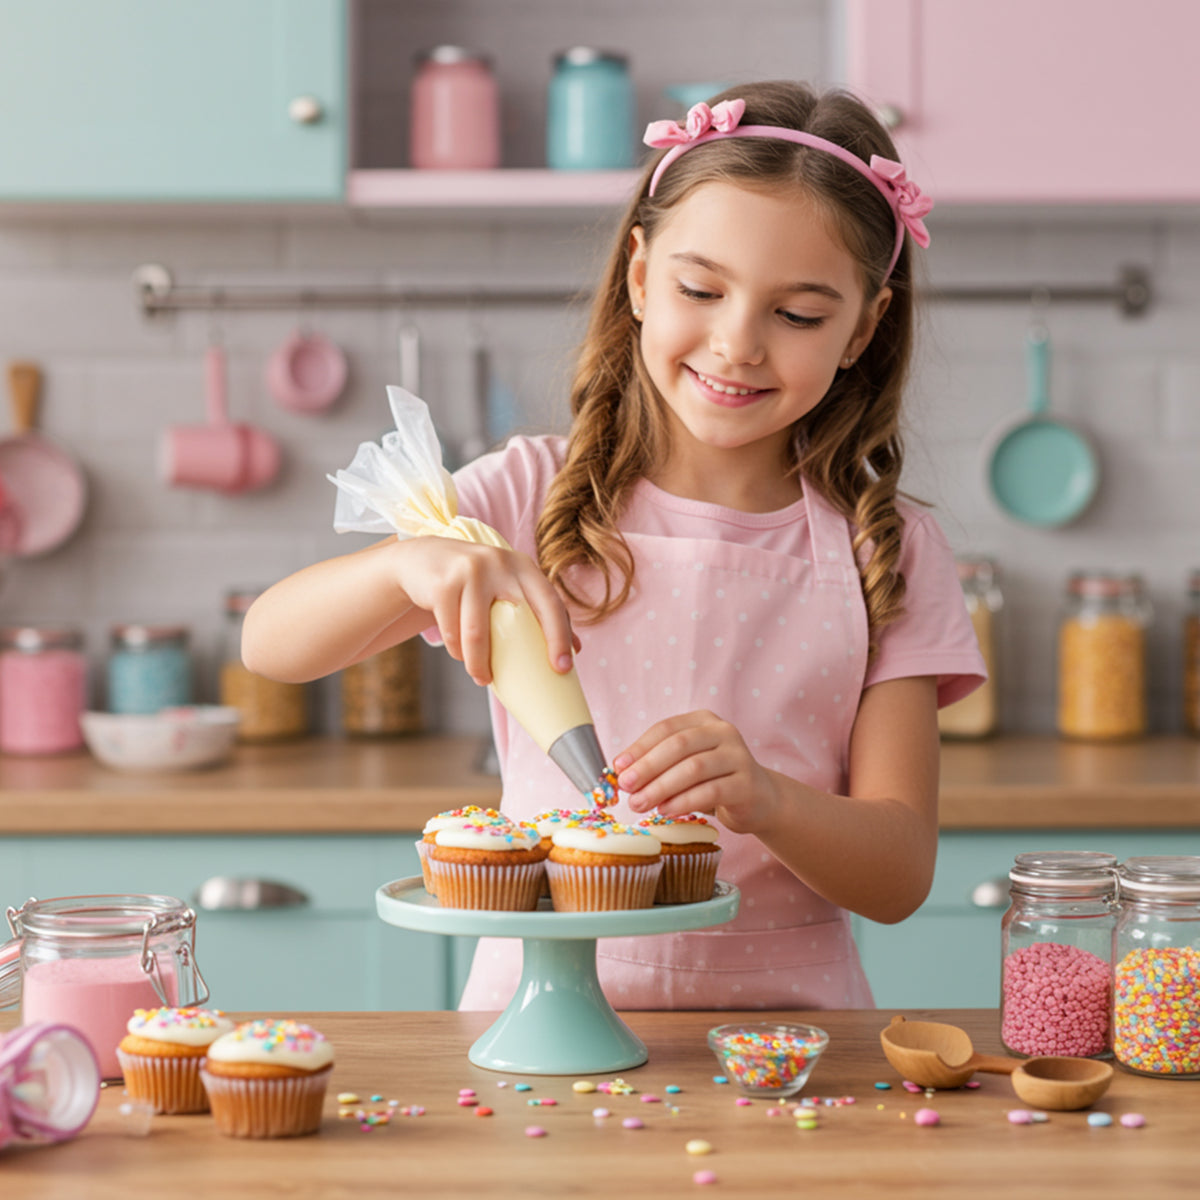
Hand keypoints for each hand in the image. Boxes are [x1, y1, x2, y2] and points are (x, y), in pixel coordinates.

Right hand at [391, 536, 577, 686]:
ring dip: (478, 663)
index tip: (564, 666)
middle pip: (518, 616)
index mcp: (523, 567)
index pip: (551, 602)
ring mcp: (470, 570)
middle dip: (523, 655)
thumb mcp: (507, 585)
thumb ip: (538, 609)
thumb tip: (577, 648)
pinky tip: (459, 653)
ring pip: (476, 633)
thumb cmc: (474, 582)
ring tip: (481, 677)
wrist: (423, 559)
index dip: (561, 635)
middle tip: (527, 683)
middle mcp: (500, 563)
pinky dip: (456, 650)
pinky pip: (452, 632)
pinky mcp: (443, 583)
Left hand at [614, 710, 781, 833]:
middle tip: (626, 787)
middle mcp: (724, 732)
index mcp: (704, 721)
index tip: (618, 767)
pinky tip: (665, 811)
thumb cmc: (714, 780)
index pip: (667, 728)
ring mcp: (739, 756)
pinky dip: (683, 802)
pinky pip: (710, 791)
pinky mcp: (747, 784)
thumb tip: (621, 773)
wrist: (759, 800)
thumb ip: (659, 764)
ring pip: (694, 768)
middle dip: (647, 767)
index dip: (639, 747)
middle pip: (679, 745)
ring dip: (661, 787)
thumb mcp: (687, 764)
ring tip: (640, 804)